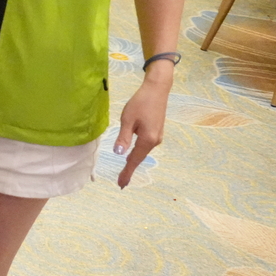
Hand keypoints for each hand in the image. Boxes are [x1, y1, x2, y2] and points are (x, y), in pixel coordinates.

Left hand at [113, 70, 170, 187]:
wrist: (157, 90)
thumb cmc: (140, 103)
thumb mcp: (128, 119)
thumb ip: (124, 137)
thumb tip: (118, 154)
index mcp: (148, 140)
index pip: (134, 160)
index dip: (127, 172)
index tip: (121, 184)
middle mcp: (155, 141)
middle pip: (139, 158)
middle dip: (130, 170)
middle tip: (121, 182)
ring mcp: (157, 137)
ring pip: (142, 152)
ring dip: (133, 161)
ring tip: (125, 172)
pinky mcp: (156, 132)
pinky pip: (144, 146)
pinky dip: (137, 153)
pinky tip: (132, 156)